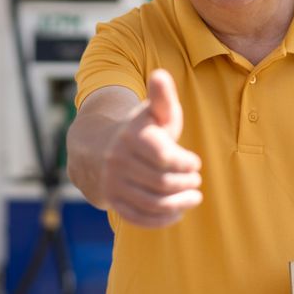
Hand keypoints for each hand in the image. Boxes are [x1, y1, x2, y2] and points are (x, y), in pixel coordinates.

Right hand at [101, 69, 202, 226]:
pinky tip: (176, 212)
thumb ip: (162, 97)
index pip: (165, 158)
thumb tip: (160, 75)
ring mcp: (113, 182)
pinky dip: (162, 218)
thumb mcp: (152, 112)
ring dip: (179, 204)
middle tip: (196, 181)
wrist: (98, 148)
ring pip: (153, 202)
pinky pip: (140, 217)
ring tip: (193, 197)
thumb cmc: (139, 130)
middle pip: (162, 182)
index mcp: (132, 136)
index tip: (195, 163)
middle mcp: (118, 159)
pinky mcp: (112, 201)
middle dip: (186, 184)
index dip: (186, 163)